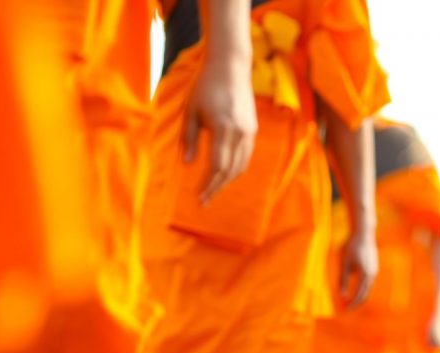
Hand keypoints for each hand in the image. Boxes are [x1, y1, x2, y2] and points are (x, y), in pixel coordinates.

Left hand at [183, 60, 257, 203]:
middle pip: (230, 170)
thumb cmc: (206, 85)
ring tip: (215, 188)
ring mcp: (249, 131)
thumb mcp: (191, 111)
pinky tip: (226, 172)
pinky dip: (236, 168)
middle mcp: (240, 133)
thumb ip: (189, 138)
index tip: (199, 197)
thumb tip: (187, 163)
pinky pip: (246, 155)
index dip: (208, 184)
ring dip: (228, 180)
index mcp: (223, 129)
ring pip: (241, 165)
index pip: (217, 166)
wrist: (231, 66)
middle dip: (217, 187)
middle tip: (205, 199)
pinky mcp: (252, 128)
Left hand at [339, 231, 377, 308]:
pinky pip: (368, 281)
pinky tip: (355, 288)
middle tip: (347, 309)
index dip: (352, 304)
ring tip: (349, 300)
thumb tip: (342, 295)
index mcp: (366, 276)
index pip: (359, 296)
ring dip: (359, 295)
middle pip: (365, 294)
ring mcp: (375, 270)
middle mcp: (373, 275)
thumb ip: (343, 280)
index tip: (345, 311)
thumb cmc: (352, 247)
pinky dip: (362, 288)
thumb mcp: (345, 264)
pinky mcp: (374, 266)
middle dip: (356, 302)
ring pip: (367, 288)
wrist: (364, 233)